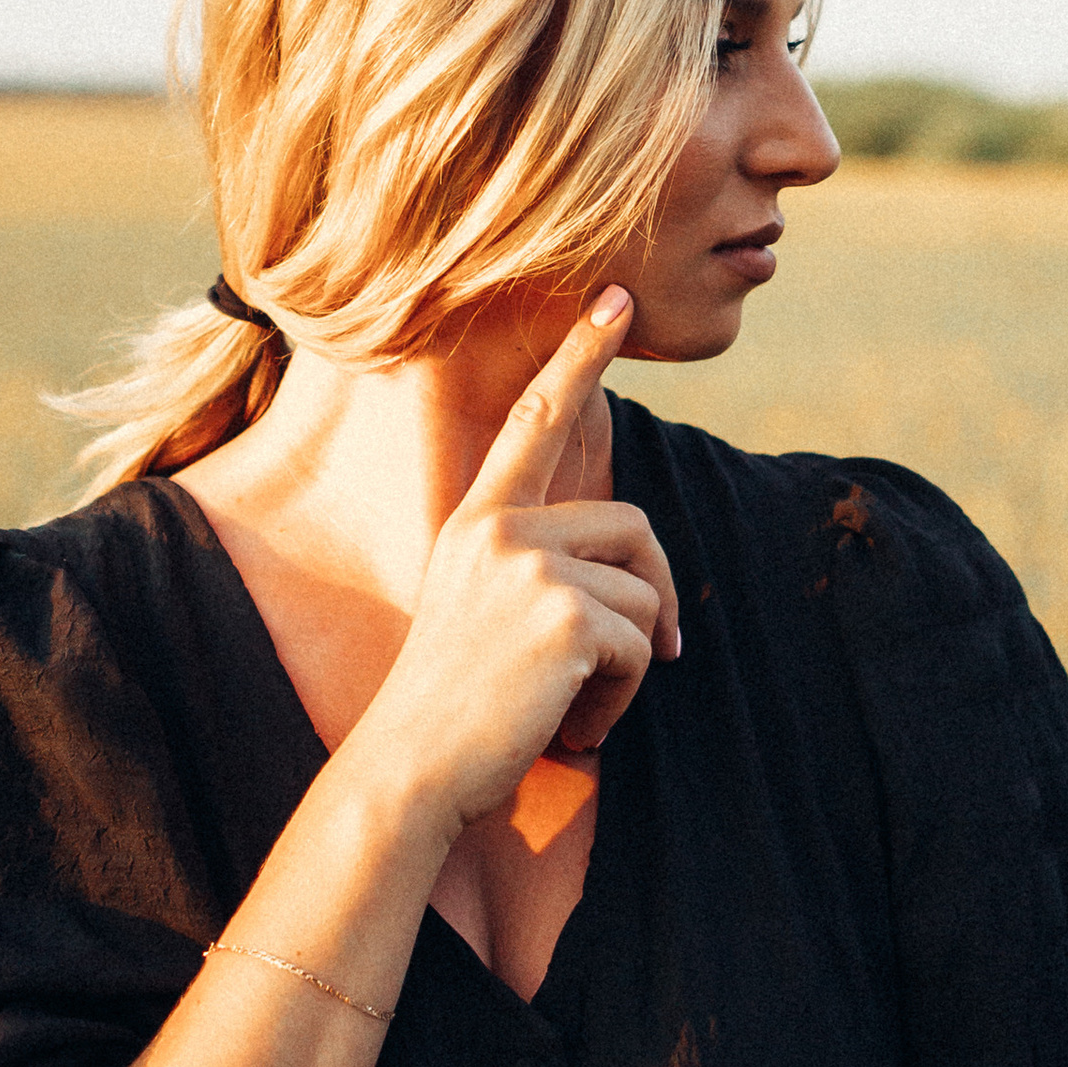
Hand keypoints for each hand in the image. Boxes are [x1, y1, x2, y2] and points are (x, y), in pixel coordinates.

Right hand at [355, 289, 681, 834]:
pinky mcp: (564, 615)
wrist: (410, 768)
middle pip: (633, 528)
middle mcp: (501, 528)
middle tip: (649, 658)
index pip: (537, 421)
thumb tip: (641, 582)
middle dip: (657, 595)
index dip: (580, 356)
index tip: (617, 298)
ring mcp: (531, 567)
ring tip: (578, 706)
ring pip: (644, 593)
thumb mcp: (483, 612)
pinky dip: (625, 695)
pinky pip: (641, 644)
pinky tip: (577, 726)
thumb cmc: (452, 705)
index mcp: (478, 520)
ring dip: (631, 662)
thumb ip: (542, 572)